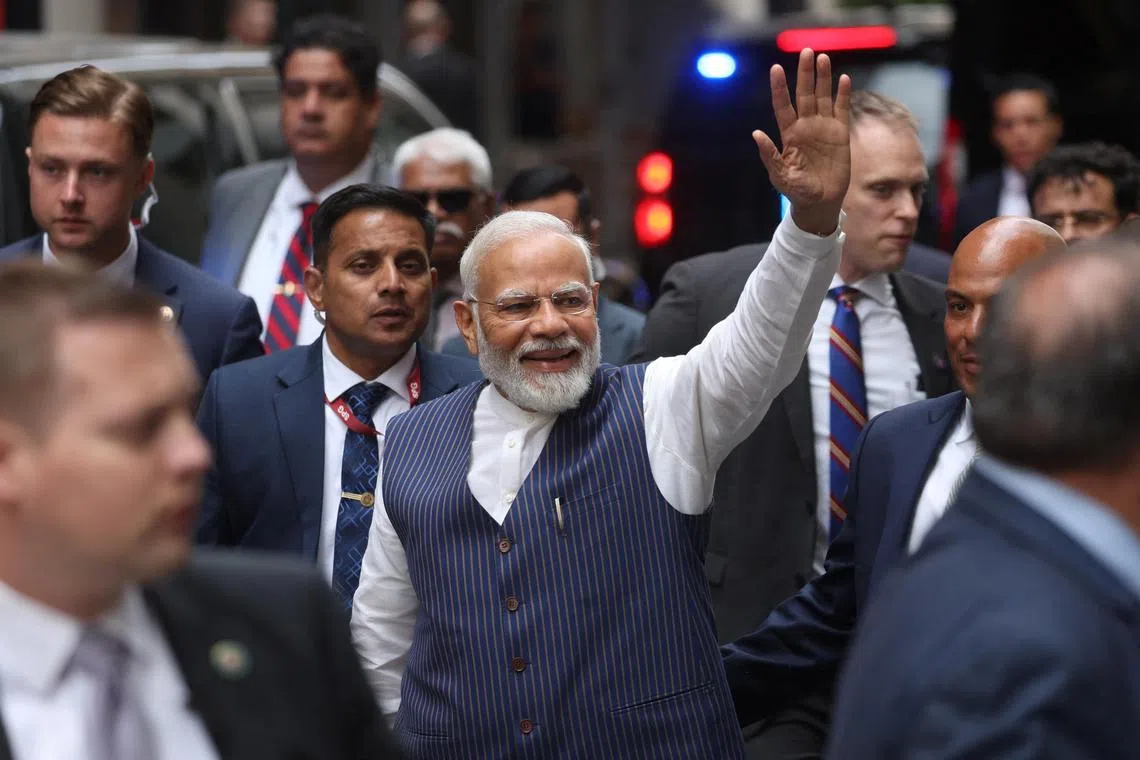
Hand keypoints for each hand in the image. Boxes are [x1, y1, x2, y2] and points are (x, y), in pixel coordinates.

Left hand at [753, 49, 851, 234]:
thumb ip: (770, 155)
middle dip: (804, 74)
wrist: (820, 203)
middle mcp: (805, 126)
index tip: (775, 69)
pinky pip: (841, 109)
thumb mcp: (780, 176)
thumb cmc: (797, 191)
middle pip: (804, 94)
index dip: (780, 88)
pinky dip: (843, 95)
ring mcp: (823, 128)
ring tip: (822, 58)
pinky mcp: (840, 134)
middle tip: (806, 51)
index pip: (783, 106)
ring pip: (822, 97)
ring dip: (823, 78)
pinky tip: (844, 79)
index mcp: (789, 135)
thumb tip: (756, 134)